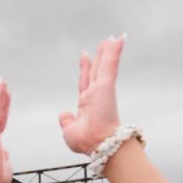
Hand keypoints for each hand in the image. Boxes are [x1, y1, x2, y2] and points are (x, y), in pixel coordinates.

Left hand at [59, 36, 123, 155]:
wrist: (98, 144)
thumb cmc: (86, 142)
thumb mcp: (69, 130)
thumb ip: (66, 121)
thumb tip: (63, 114)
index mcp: (86, 104)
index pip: (85, 82)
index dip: (85, 68)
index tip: (85, 55)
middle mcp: (95, 95)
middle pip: (97, 70)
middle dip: (99, 56)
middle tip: (104, 42)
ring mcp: (101, 90)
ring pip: (105, 65)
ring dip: (109, 51)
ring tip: (113, 37)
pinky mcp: (107, 86)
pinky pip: (110, 65)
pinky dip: (114, 52)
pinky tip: (118, 39)